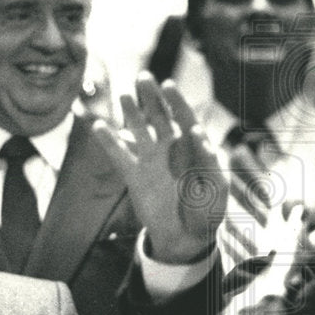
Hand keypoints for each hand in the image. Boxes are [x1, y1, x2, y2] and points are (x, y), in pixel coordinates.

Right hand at [93, 73, 227, 263]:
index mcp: (193, 147)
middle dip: (151, 97)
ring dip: (131, 113)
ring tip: (123, 96)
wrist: (186, 237)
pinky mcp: (134, 175)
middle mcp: (171, 148)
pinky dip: (108, 141)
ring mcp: (151, 160)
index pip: (185, 117)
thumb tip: (195, 132)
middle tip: (143, 77)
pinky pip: (119, 155)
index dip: (176, 101)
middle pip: (160, 116)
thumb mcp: (216, 187)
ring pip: (139, 129)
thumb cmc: (207, 211)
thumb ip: (209, 161)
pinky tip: (98, 126)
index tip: (168, 85)